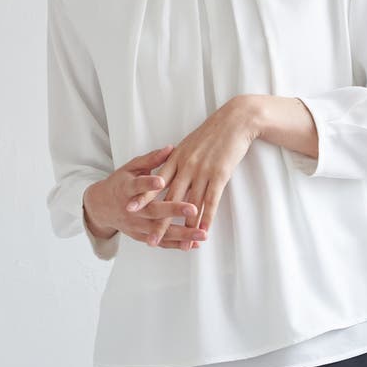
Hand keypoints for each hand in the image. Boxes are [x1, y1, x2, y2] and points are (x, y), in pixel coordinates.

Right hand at [85, 145, 208, 250]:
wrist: (101, 207)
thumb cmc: (120, 183)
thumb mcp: (131, 168)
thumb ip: (151, 160)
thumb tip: (171, 147)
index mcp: (126, 189)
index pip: (138, 186)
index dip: (148, 184)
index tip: (161, 181)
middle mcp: (131, 211)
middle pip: (153, 212)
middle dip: (173, 211)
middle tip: (193, 209)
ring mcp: (136, 226)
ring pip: (160, 232)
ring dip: (182, 234)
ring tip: (201, 235)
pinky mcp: (142, 236)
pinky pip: (161, 243)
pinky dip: (178, 245)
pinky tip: (195, 245)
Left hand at [126, 97, 259, 246]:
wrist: (235, 120)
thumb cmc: (213, 131)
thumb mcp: (190, 143)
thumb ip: (178, 158)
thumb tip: (169, 170)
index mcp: (176, 157)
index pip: (156, 182)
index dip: (143, 197)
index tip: (130, 209)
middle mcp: (186, 166)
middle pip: (170, 199)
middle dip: (160, 221)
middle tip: (150, 239)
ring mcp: (202, 171)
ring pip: (191, 204)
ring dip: (186, 227)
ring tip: (181, 246)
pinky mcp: (219, 174)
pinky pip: (211, 200)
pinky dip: (207, 217)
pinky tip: (204, 230)